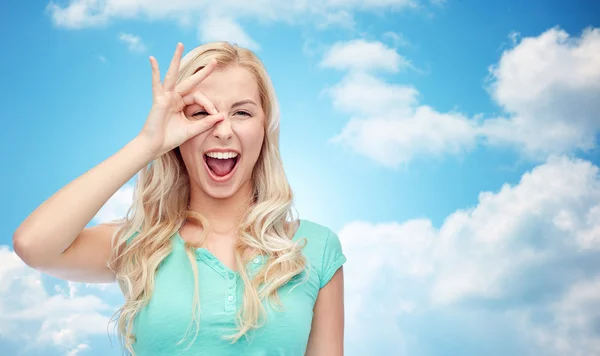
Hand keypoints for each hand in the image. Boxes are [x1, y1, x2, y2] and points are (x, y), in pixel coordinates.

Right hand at [137, 42, 223, 157]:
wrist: (154, 147)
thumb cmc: (170, 139)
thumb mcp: (192, 130)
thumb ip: (206, 122)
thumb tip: (223, 116)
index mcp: (181, 103)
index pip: (198, 96)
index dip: (208, 104)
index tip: (215, 114)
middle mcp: (174, 97)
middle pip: (190, 81)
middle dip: (203, 72)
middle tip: (215, 61)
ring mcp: (165, 96)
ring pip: (173, 74)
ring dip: (176, 59)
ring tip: (180, 45)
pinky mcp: (158, 99)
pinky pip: (156, 83)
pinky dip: (154, 71)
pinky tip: (152, 59)